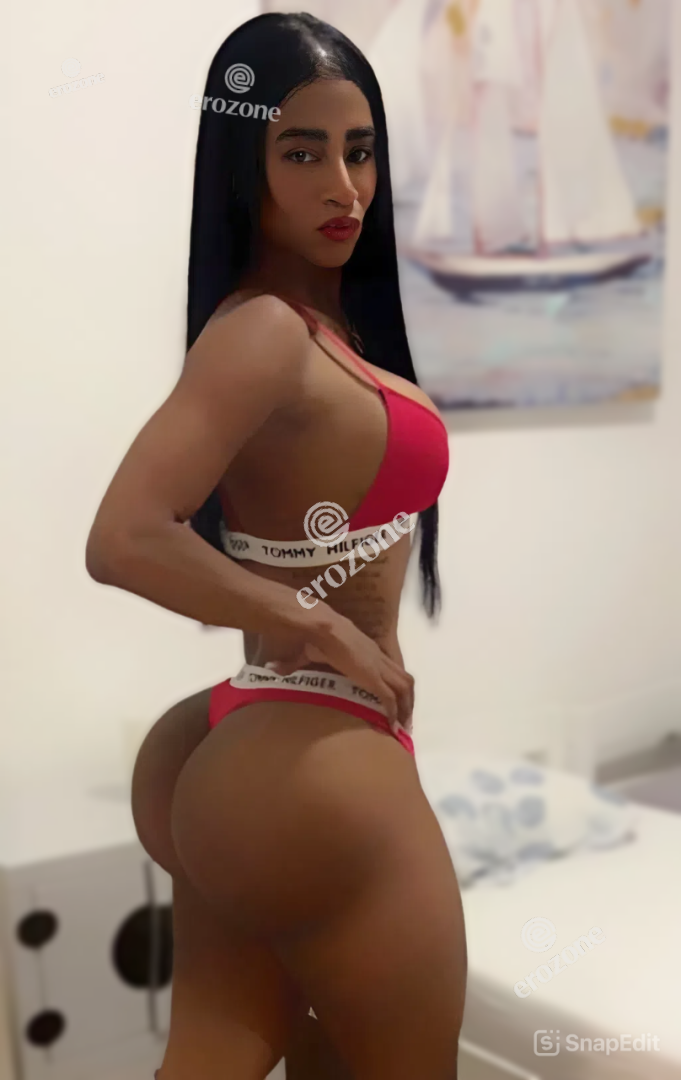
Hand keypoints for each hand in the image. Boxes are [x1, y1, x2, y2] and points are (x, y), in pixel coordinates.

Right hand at [265, 612, 413, 734]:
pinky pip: (390, 699)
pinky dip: (393, 714)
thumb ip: (294, 662)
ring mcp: (377, 668)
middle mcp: (378, 658)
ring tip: (403, 727)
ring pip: (404, 690)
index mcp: (368, 650)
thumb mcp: (307, 650)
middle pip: (405, 680)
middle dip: (408, 701)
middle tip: (405, 720)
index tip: (396, 702)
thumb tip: (272, 668)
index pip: (391, 669)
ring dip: (406, 709)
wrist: (321, 627)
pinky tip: (392, 727)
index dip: (396, 686)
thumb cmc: (314, 635)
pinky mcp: (373, 678)